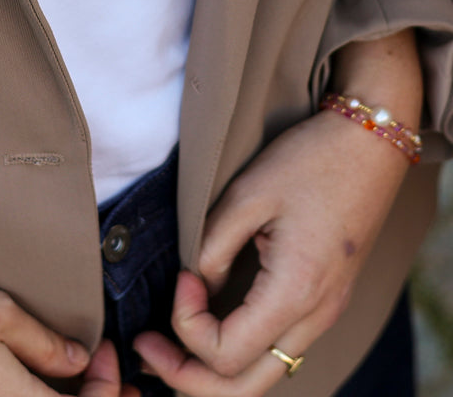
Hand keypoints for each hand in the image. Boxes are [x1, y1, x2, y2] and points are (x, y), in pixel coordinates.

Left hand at [132, 109, 410, 394]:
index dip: (186, 324)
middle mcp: (314, 317)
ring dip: (209, 370)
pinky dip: (236, 351)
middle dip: (187, 377)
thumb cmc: (310, 161)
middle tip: (146, 345)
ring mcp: (322, 314)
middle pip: (243, 387)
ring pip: (261, 375)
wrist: (370, 145)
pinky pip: (275, 349)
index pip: (226, 354)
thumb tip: (194, 282)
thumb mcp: (248, 193)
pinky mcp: (321, 301)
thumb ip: (212, 246)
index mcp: (295, 293)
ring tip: (166, 343)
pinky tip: (206, 323)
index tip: (180, 276)